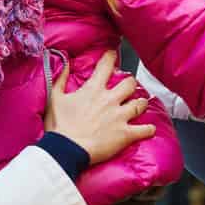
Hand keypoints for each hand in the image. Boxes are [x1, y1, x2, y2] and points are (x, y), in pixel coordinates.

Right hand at [44, 50, 154, 164]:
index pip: (106, 66)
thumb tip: (64, 63)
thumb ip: (60, 79)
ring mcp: (120, 117)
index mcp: (94, 90)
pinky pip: (144, 130)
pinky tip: (149, 129)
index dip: (111, 57)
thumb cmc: (59, 127)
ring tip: (141, 104)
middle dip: (130, 83)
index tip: (113, 54)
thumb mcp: (54, 99)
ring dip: (141, 103)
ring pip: (140, 104)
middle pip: (129, 84)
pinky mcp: (125, 134)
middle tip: (128, 86)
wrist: (66, 150)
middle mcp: (110, 100)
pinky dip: (148, 129)